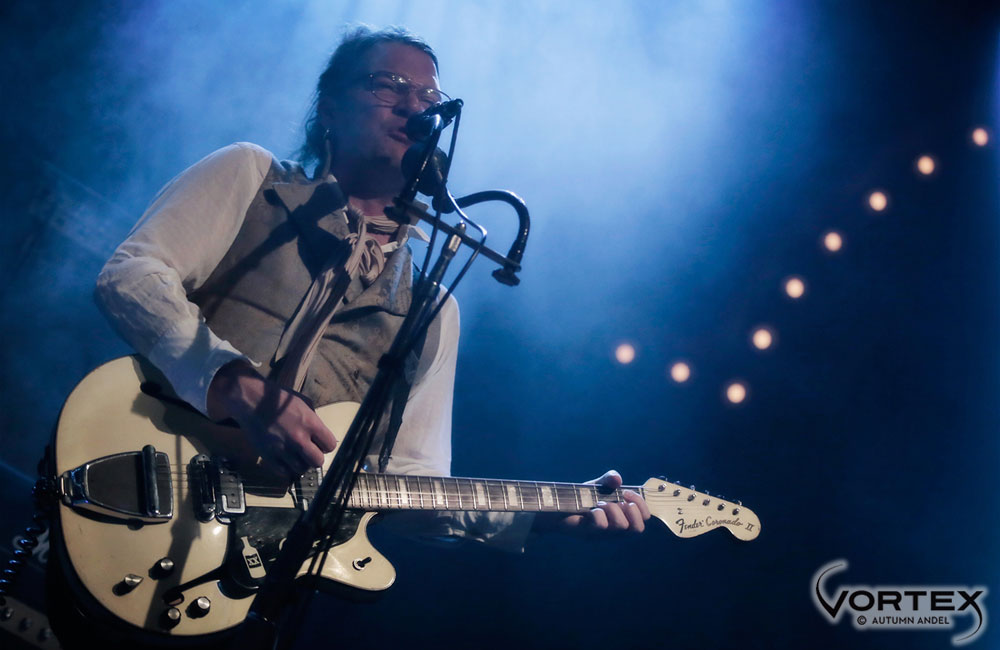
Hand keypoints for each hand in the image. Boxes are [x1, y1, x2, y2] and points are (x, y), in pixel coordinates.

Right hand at [207, 361, 336, 477]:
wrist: (251, 400)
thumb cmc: (278, 399)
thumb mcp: (303, 403)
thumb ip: (314, 420)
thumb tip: (319, 434)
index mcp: (310, 423)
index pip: (330, 445)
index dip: (326, 445)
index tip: (320, 443)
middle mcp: (299, 438)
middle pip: (317, 461)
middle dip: (315, 457)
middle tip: (309, 452)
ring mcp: (282, 449)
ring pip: (301, 469)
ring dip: (300, 464)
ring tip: (295, 455)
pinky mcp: (268, 456)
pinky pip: (283, 472)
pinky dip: (286, 469)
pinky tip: (285, 460)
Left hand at [535, 470, 650, 534]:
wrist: (559, 505)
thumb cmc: (583, 497)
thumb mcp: (598, 485)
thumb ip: (609, 479)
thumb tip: (617, 479)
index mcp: (623, 518)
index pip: (645, 518)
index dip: (641, 504)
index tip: (627, 492)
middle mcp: (616, 530)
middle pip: (638, 528)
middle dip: (631, 510)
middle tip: (618, 500)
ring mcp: (604, 534)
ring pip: (621, 526)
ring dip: (612, 509)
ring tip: (600, 503)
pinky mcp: (590, 534)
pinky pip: (601, 525)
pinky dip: (598, 513)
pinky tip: (591, 510)